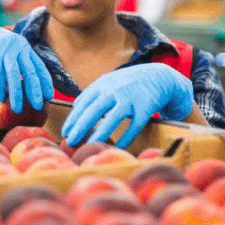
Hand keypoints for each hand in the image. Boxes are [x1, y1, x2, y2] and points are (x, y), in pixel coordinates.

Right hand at [0, 4, 53, 112]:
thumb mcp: (8, 54)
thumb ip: (17, 67)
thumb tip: (26, 89)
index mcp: (25, 48)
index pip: (39, 66)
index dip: (45, 82)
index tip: (49, 96)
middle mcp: (18, 47)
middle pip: (30, 72)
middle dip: (35, 91)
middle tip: (38, 106)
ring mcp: (5, 49)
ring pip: (14, 75)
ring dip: (17, 94)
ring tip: (18, 108)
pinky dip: (0, 88)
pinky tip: (2, 99)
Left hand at [62, 63, 193, 148]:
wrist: (158, 76)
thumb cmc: (128, 83)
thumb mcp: (109, 82)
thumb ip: (93, 93)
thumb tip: (75, 107)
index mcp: (103, 84)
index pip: (83, 103)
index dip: (73, 119)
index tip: (65, 133)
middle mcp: (115, 90)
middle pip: (94, 110)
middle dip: (80, 127)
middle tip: (70, 142)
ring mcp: (130, 99)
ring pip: (113, 119)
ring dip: (100, 134)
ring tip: (89, 146)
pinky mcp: (145, 108)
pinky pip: (134, 127)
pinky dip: (125, 138)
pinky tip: (117, 147)